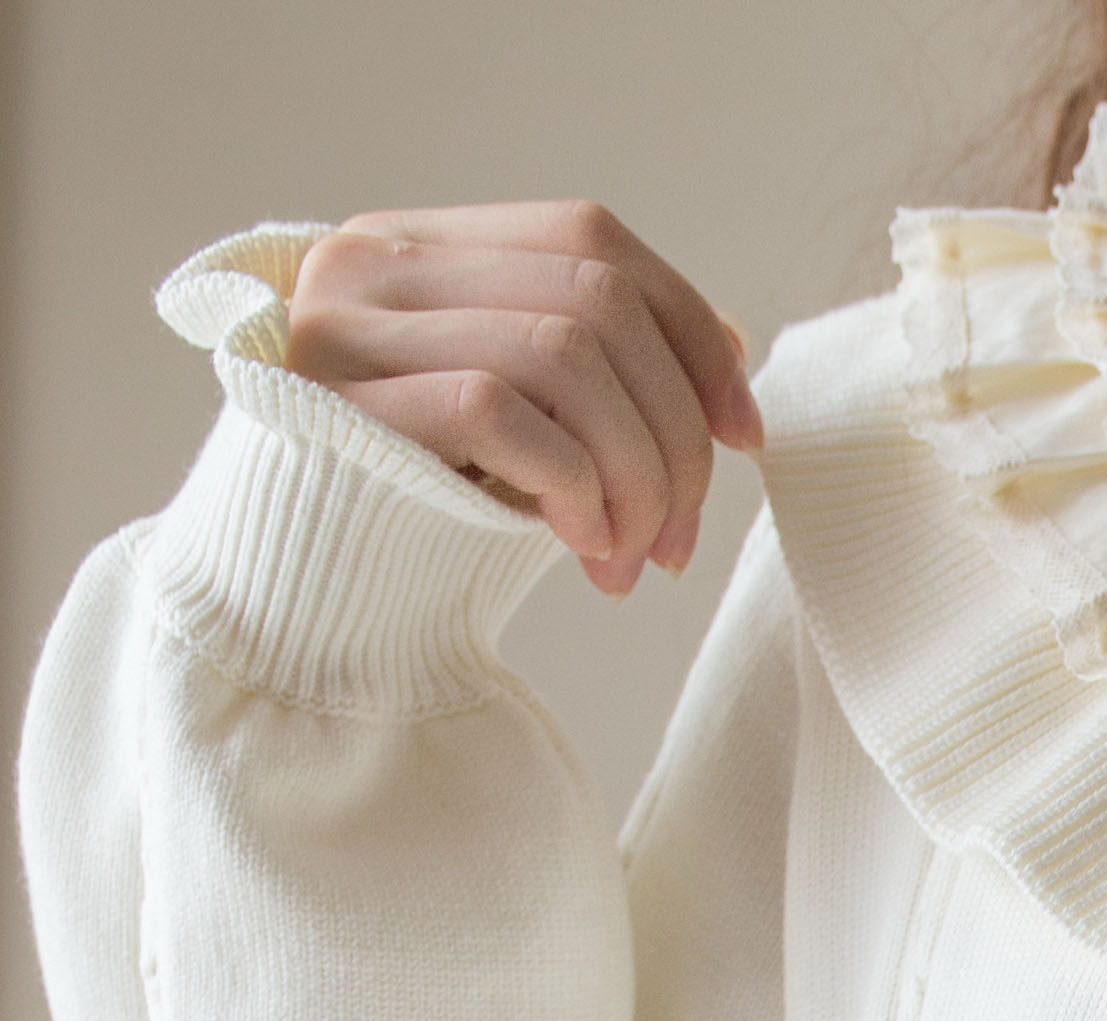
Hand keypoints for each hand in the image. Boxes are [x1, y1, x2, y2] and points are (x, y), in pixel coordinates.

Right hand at [287, 204, 763, 594]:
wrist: (289, 620)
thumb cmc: (413, 524)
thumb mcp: (520, 433)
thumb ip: (592, 374)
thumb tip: (733, 348)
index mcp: (420, 248)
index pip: (589, 238)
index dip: (691, 331)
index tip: (743, 437)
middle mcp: (374, 262)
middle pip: (596, 299)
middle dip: (674, 434)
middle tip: (680, 544)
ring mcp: (347, 327)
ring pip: (565, 352)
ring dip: (634, 474)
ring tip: (630, 562)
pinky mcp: (340, 406)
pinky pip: (502, 411)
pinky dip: (574, 485)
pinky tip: (581, 548)